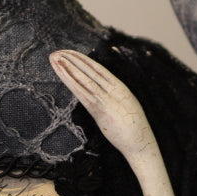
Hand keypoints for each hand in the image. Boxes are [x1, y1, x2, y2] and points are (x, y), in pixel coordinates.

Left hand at [50, 50, 158, 166]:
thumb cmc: (134, 127)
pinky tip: (62, 74)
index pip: (97, 68)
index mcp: (120, 87)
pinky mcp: (99, 111)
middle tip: (57, 52)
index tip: (70, 53)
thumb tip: (102, 92)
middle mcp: (112, 90)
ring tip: (55, 58)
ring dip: (68, 68)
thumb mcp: (127, 105)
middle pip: (88, 70)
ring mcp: (105, 100)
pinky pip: (82, 93)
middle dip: (72, 60)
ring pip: (83, 79)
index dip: (82, 59)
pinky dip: (71, 82)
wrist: (140, 143)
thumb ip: (115, 97)